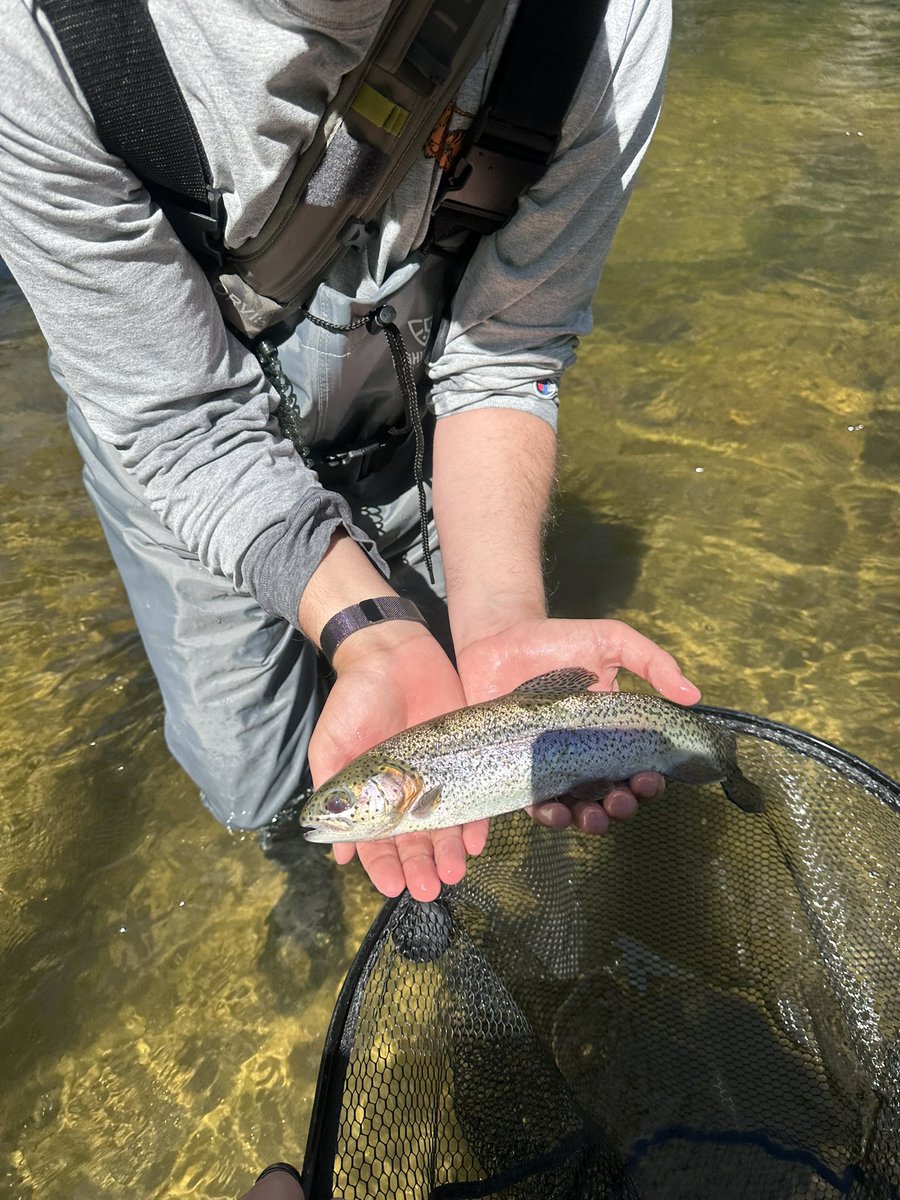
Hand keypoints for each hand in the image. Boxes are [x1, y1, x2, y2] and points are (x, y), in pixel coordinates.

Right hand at [307, 625, 488, 900]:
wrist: (393, 652)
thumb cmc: (354, 699)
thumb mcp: (331, 746)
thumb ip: (331, 795)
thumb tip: (335, 850)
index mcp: (371, 796)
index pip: (378, 842)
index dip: (384, 866)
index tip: (392, 886)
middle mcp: (405, 794)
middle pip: (415, 840)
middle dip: (420, 867)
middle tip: (429, 889)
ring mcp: (437, 778)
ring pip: (445, 826)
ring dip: (448, 852)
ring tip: (454, 873)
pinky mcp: (464, 758)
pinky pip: (473, 796)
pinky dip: (475, 820)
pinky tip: (476, 840)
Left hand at [455, 616, 701, 834]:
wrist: (500, 636)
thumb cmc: (558, 640)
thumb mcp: (612, 641)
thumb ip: (653, 663)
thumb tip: (693, 695)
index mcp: (611, 733)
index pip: (637, 768)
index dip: (648, 782)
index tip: (649, 778)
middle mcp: (583, 756)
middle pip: (610, 796)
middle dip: (621, 806)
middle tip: (621, 800)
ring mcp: (549, 765)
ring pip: (574, 807)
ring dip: (588, 820)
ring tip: (594, 817)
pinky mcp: (516, 768)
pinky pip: (532, 802)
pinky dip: (545, 815)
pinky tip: (553, 813)